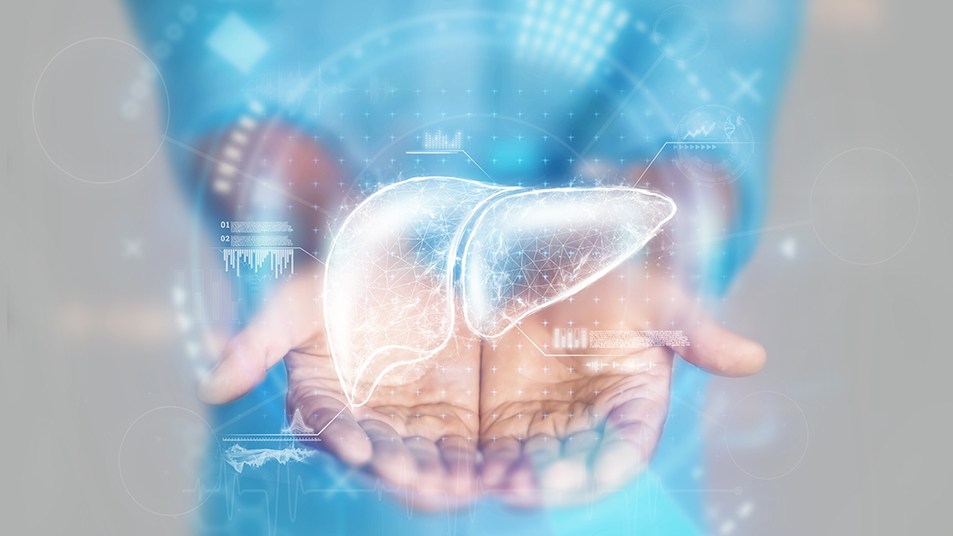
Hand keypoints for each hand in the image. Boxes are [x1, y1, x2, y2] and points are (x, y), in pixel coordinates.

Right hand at [199, 263, 482, 508]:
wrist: (402, 261)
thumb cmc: (345, 279)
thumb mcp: (301, 298)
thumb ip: (259, 341)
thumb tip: (210, 388)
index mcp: (325, 399)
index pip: (328, 424)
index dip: (341, 436)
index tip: (357, 448)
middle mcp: (365, 419)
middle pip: (379, 453)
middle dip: (396, 468)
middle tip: (416, 478)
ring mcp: (410, 421)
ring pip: (423, 458)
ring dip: (438, 476)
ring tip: (458, 484)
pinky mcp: (452, 418)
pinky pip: (465, 447)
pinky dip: (477, 463)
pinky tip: (495, 473)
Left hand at [478, 259, 764, 506]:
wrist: (563, 259)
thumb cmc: (618, 280)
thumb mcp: (656, 298)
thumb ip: (696, 332)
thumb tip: (754, 358)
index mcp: (635, 406)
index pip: (626, 449)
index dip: (605, 468)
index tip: (579, 476)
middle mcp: (591, 424)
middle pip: (573, 465)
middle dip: (547, 482)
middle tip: (520, 488)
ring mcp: (546, 422)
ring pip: (528, 464)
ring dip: (509, 480)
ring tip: (486, 485)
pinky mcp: (504, 414)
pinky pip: (491, 446)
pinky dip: (478, 463)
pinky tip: (460, 470)